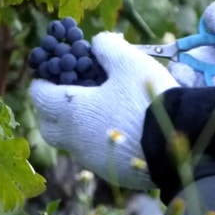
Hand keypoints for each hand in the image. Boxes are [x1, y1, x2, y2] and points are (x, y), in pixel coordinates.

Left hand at [29, 31, 177, 189]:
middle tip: (66, 91)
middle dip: (51, 108)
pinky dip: (99, 138)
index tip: (51, 71)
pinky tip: (120, 124)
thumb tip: (97, 42)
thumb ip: (107, 47)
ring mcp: (93, 159)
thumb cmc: (146, 99)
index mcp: (72, 112)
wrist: (175, 144)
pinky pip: (95, 153)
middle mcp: (76, 140)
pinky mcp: (112, 172)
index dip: (41, 81)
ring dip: (78, 124)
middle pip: (48, 126)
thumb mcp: (129, 62)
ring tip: (99, 105)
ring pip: (72, 141)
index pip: (39, 96)